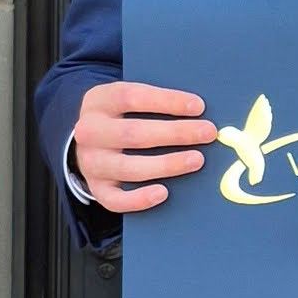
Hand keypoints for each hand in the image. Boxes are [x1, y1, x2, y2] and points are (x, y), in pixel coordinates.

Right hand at [71, 81, 215, 213]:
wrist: (93, 143)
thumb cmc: (124, 118)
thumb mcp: (130, 102)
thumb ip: (157, 103)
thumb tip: (200, 110)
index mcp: (99, 101)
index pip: (132, 97)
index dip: (167, 101)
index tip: (199, 106)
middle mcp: (89, 132)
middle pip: (133, 133)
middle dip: (175, 133)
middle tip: (207, 133)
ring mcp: (91, 162)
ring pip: (128, 168)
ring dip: (166, 165)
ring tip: (197, 160)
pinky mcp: (97, 188)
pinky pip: (116, 200)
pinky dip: (140, 199)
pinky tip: (164, 193)